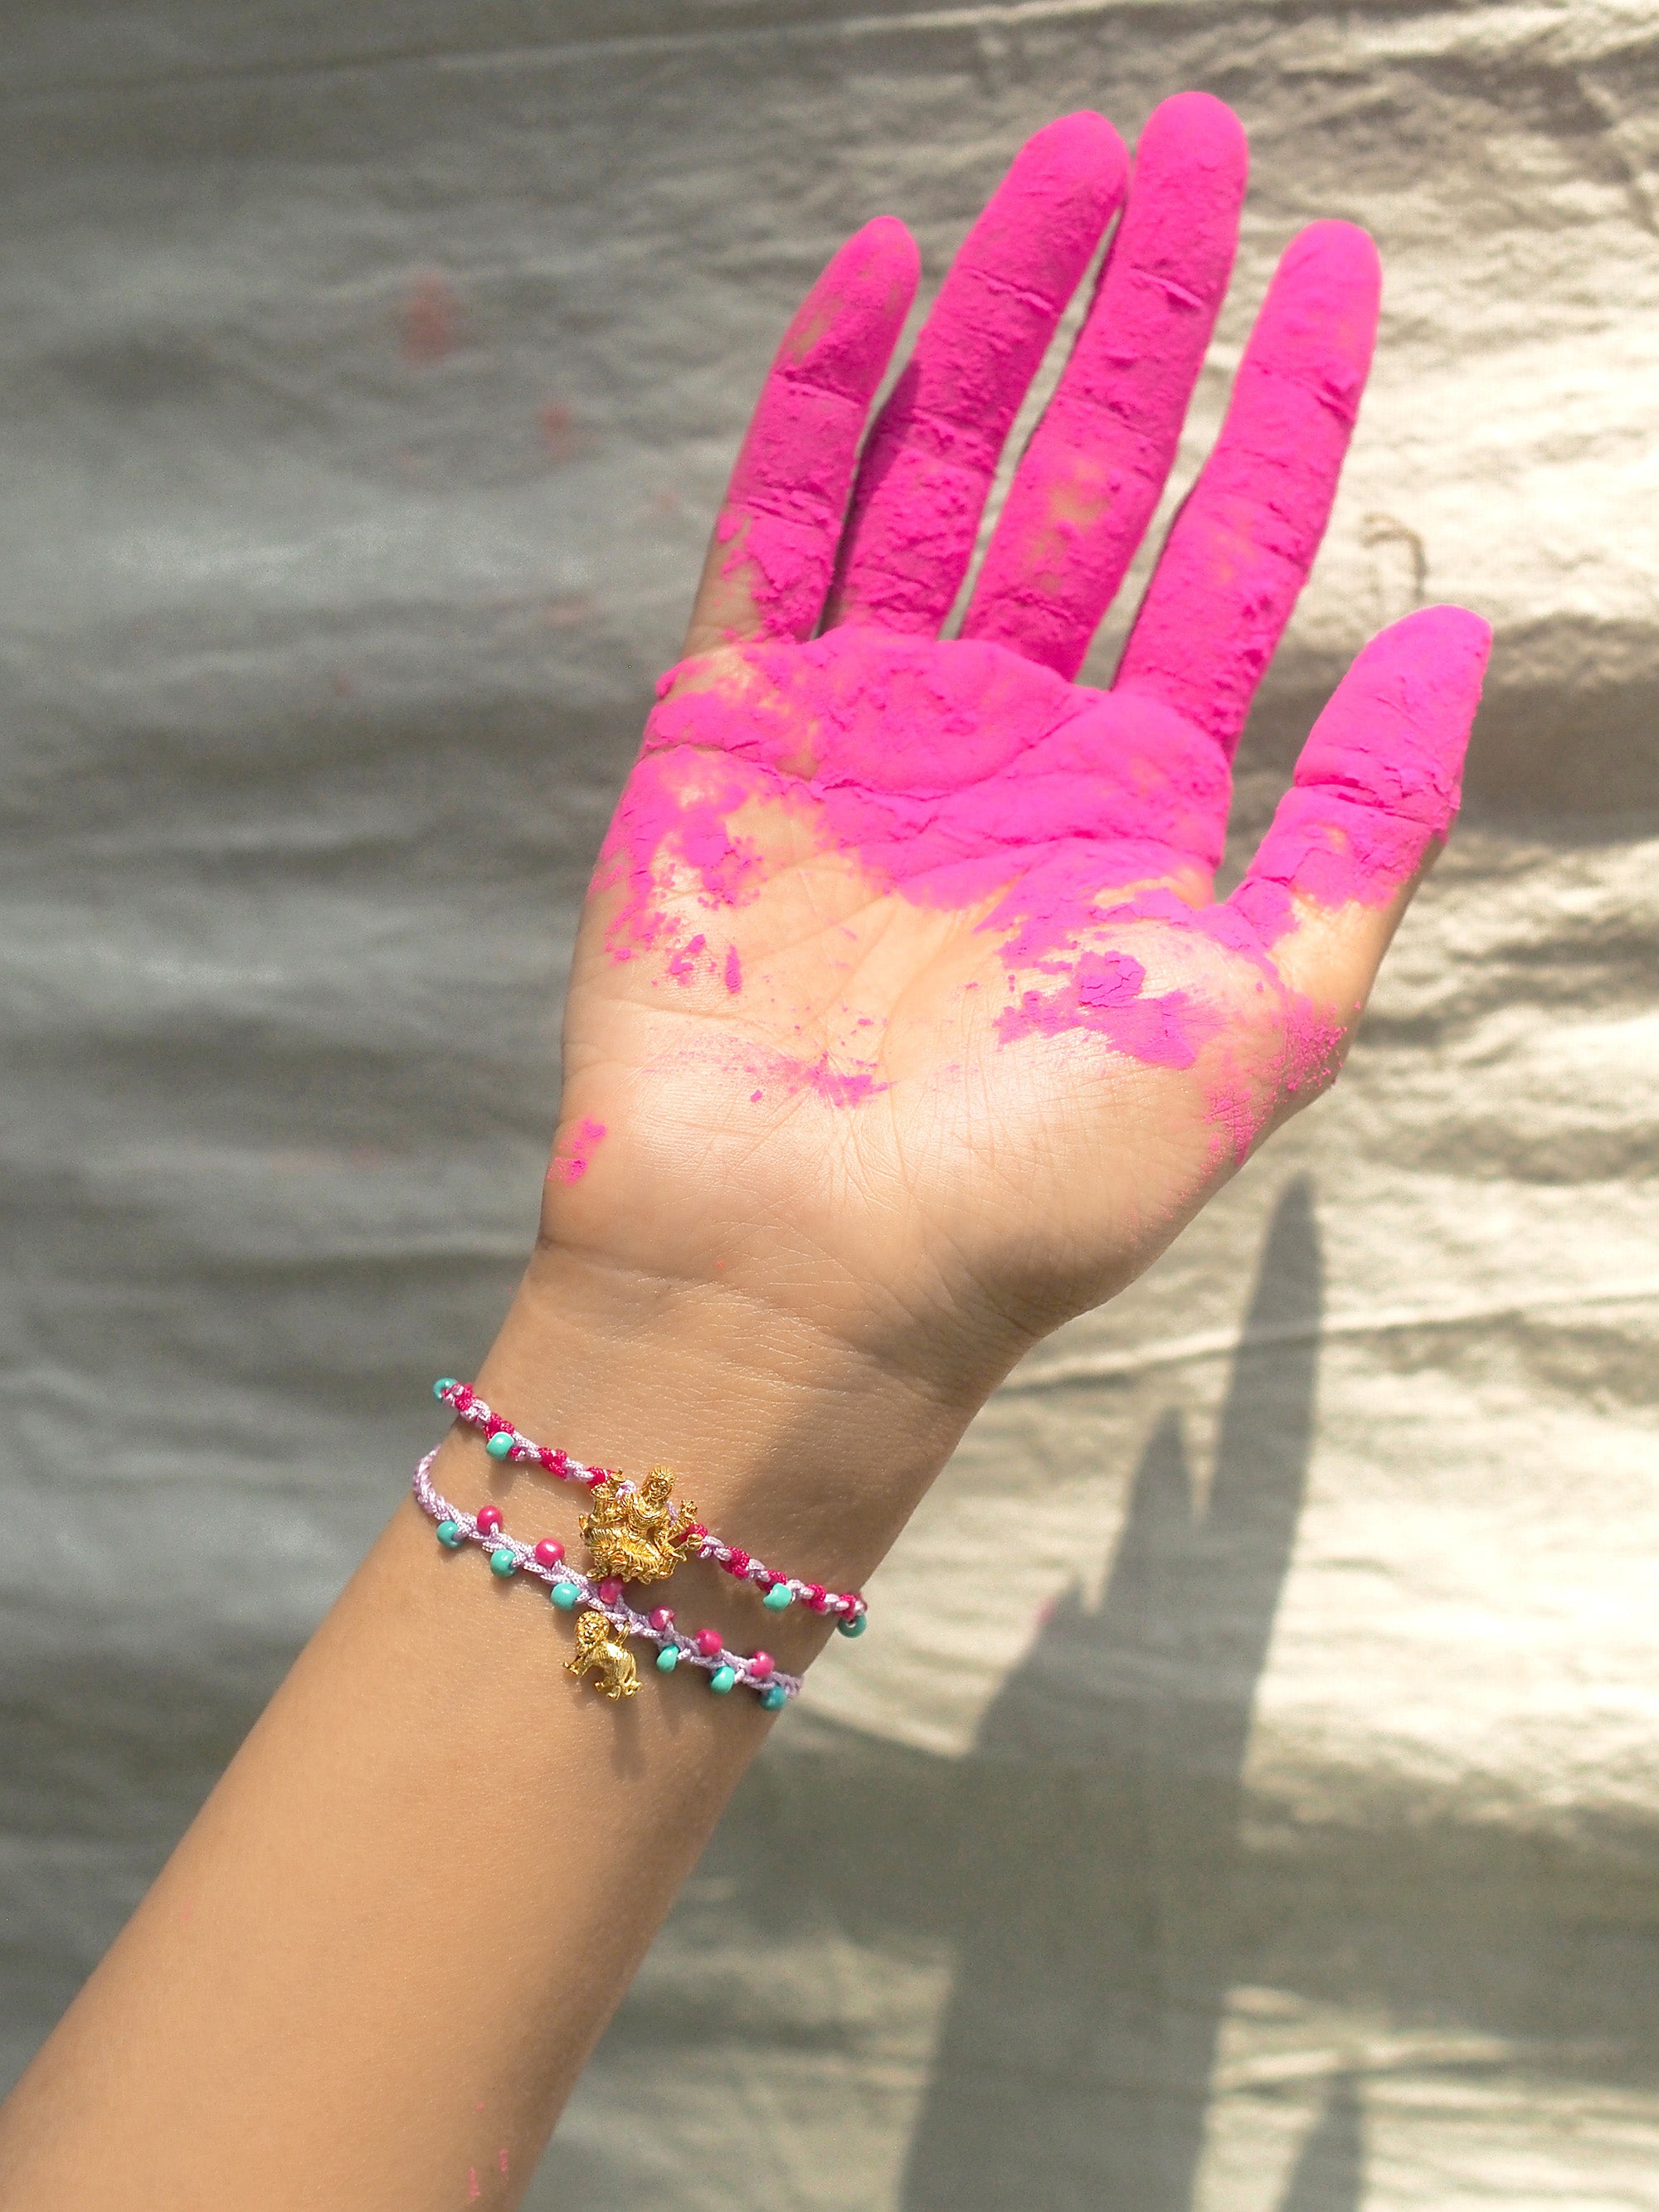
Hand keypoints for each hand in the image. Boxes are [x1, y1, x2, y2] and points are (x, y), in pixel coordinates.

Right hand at [540, 97, 1488, 1443]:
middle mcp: (1001, 738)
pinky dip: (820, 401)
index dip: (1286, 408)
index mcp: (1130, 796)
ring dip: (1003, 317)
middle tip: (1197, 146)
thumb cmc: (1041, 1185)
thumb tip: (1465, 640)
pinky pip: (774, 527)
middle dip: (1145, 318)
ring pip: (938, 467)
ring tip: (1073, 167)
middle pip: (1083, 478)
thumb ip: (1364, 822)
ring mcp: (860, 719)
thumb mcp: (1266, 1013)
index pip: (1226, 555)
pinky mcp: (724, 724)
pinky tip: (882, 275)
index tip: (1337, 260)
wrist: (807, 1278)